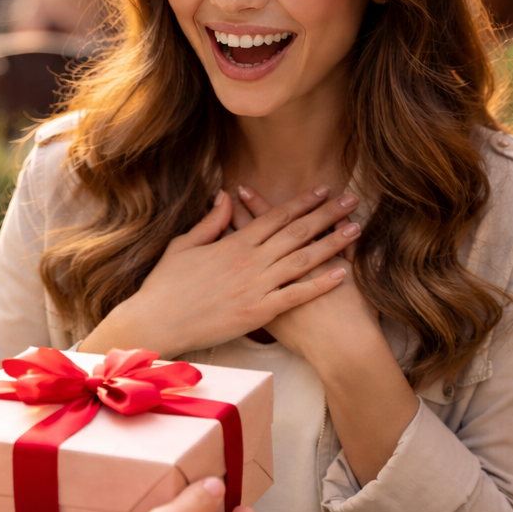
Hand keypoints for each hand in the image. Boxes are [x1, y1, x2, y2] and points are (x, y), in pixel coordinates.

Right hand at [80, 186, 360, 357]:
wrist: (156, 321)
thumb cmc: (165, 285)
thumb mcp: (183, 245)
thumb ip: (211, 221)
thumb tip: (226, 195)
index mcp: (232, 242)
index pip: (275, 216)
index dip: (302, 202)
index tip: (323, 190)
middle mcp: (249, 261)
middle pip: (296, 232)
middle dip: (326, 214)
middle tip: (352, 201)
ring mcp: (255, 286)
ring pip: (302, 260)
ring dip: (331, 243)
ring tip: (355, 229)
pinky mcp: (258, 312)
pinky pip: (296, 295)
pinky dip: (320, 284)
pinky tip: (342, 274)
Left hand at [235, 187, 417, 485]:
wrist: (343, 346)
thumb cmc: (355, 311)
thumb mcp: (358, 272)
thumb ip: (348, 247)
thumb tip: (350, 224)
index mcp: (299, 256)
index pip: (273, 224)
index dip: (258, 206)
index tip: (242, 189)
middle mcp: (276, 270)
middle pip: (254, 237)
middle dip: (242, 214)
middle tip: (230, 193)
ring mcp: (265, 290)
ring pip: (244, 261)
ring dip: (232, 240)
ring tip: (216, 226)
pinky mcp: (259, 311)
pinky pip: (240, 285)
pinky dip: (229, 274)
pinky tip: (222, 262)